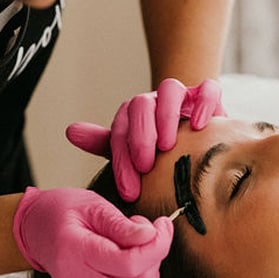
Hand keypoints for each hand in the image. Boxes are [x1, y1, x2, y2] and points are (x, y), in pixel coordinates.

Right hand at [13, 187, 172, 277]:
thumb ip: (121, 224)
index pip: (128, 264)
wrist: (34, 229)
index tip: (162, 225)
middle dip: (155, 254)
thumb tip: (151, 236)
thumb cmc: (62, 212)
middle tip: (147, 231)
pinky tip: (141, 272)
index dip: (156, 246)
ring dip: (151, 277)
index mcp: (76, 251)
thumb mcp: (92, 205)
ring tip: (140, 252)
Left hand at [66, 78, 224, 201]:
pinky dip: (204, 104)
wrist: (198, 138)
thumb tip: (70, 132)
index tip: (129, 188)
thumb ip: (104, 143)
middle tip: (145, 165)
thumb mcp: (133, 151)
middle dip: (140, 136)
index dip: (122, 158)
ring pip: (170, 89)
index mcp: (134, 114)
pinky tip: (200, 125)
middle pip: (141, 105)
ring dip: (166, 116)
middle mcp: (155, 101)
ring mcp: (182, 96)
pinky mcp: (208, 96)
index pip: (121, 129)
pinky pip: (208, 89)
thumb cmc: (162, 150)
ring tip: (169, 146)